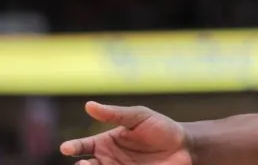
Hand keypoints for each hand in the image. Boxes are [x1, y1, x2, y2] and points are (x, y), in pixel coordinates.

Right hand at [59, 101, 191, 164]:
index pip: (82, 146)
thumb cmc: (161, 127)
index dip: (73, 147)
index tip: (66, 148)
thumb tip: (89, 105)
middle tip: (85, 163)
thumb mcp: (139, 116)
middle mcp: (107, 160)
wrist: (184, 146)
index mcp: (105, 142)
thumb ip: (114, 114)